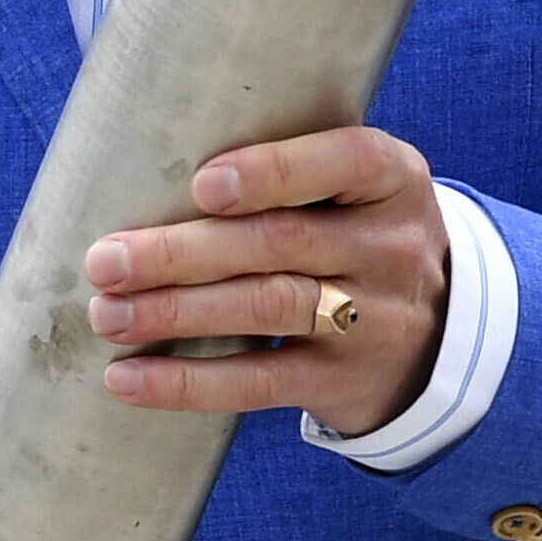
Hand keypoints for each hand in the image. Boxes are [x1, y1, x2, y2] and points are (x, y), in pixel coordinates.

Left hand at [82, 126, 451, 440]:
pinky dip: (186, 382)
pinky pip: (258, 382)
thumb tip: (144, 158)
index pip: (346, 162)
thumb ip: (288, 170)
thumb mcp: (357, 190)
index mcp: (393, 179)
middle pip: (282, 243)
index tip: (201, 185)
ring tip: (107, 313)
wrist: (434, 336)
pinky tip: (127, 378)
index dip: (273, 173)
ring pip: (266, 308)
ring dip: (176, 311)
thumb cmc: (357, 236)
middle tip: (106, 260)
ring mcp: (370, 318)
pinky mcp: (340, 381)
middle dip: (184, 252)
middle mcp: (389, 247)